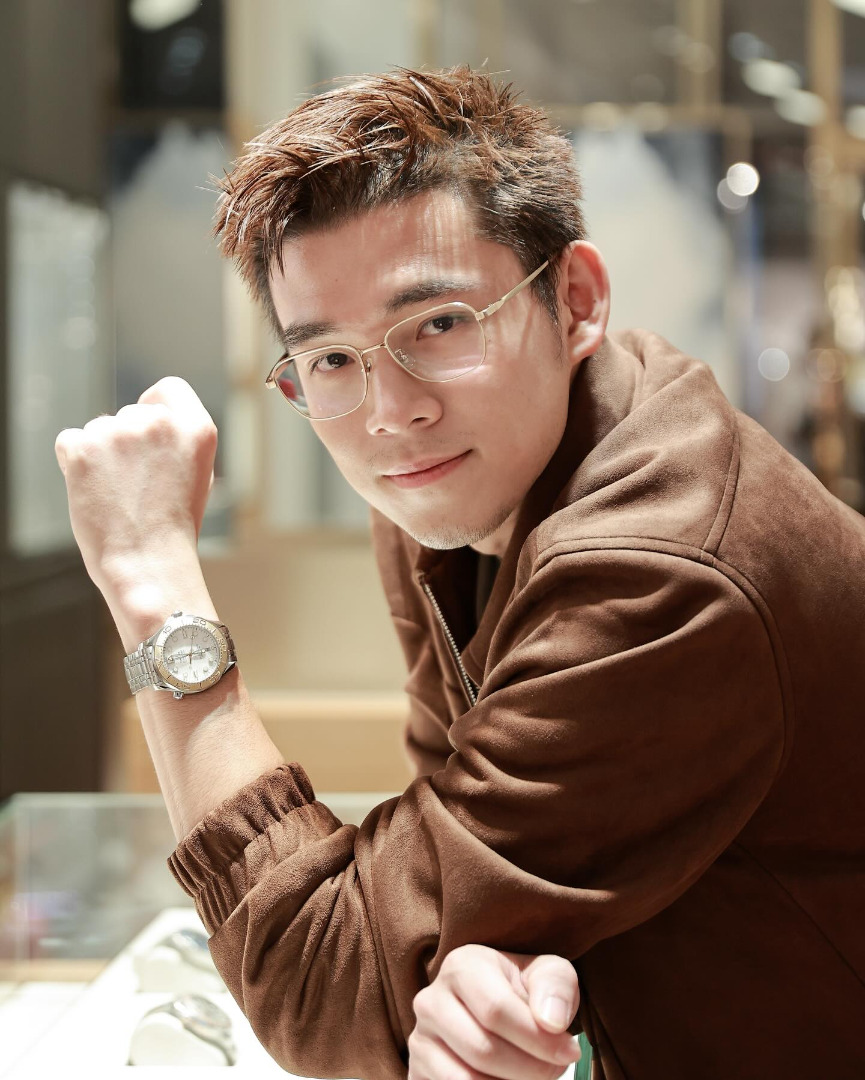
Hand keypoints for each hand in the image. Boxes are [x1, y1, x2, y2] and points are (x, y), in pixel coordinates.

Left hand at [55, 377, 216, 624]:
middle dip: (126, 442)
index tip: (150, 434)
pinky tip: (95, 492)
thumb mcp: (197, 474)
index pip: (169, 389)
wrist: (148, 564)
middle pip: (129, 413)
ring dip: (101, 456)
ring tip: (118, 496)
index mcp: (197, 428)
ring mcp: (118, 432)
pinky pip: (70, 441)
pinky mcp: (81, 447)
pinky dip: (75, 464)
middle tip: (136, 487)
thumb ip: (177, 439)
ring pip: (98, 429)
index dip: (157, 408)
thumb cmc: (173, 528)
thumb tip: (144, 420)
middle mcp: (159, 422)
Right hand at [408, 945, 580, 1079]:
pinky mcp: (417, 1071)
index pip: (496, 1010)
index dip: (538, 1039)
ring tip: (535, 1076)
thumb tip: (552, 1021)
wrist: (498, 1010)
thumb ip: (556, 986)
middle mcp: (431, 1000)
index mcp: (461, 966)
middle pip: (483, 1050)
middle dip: (530, 1069)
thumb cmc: (525, 990)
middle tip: (556, 1069)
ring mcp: (419, 1038)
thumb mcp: (547, 974)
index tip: (570, 1051)